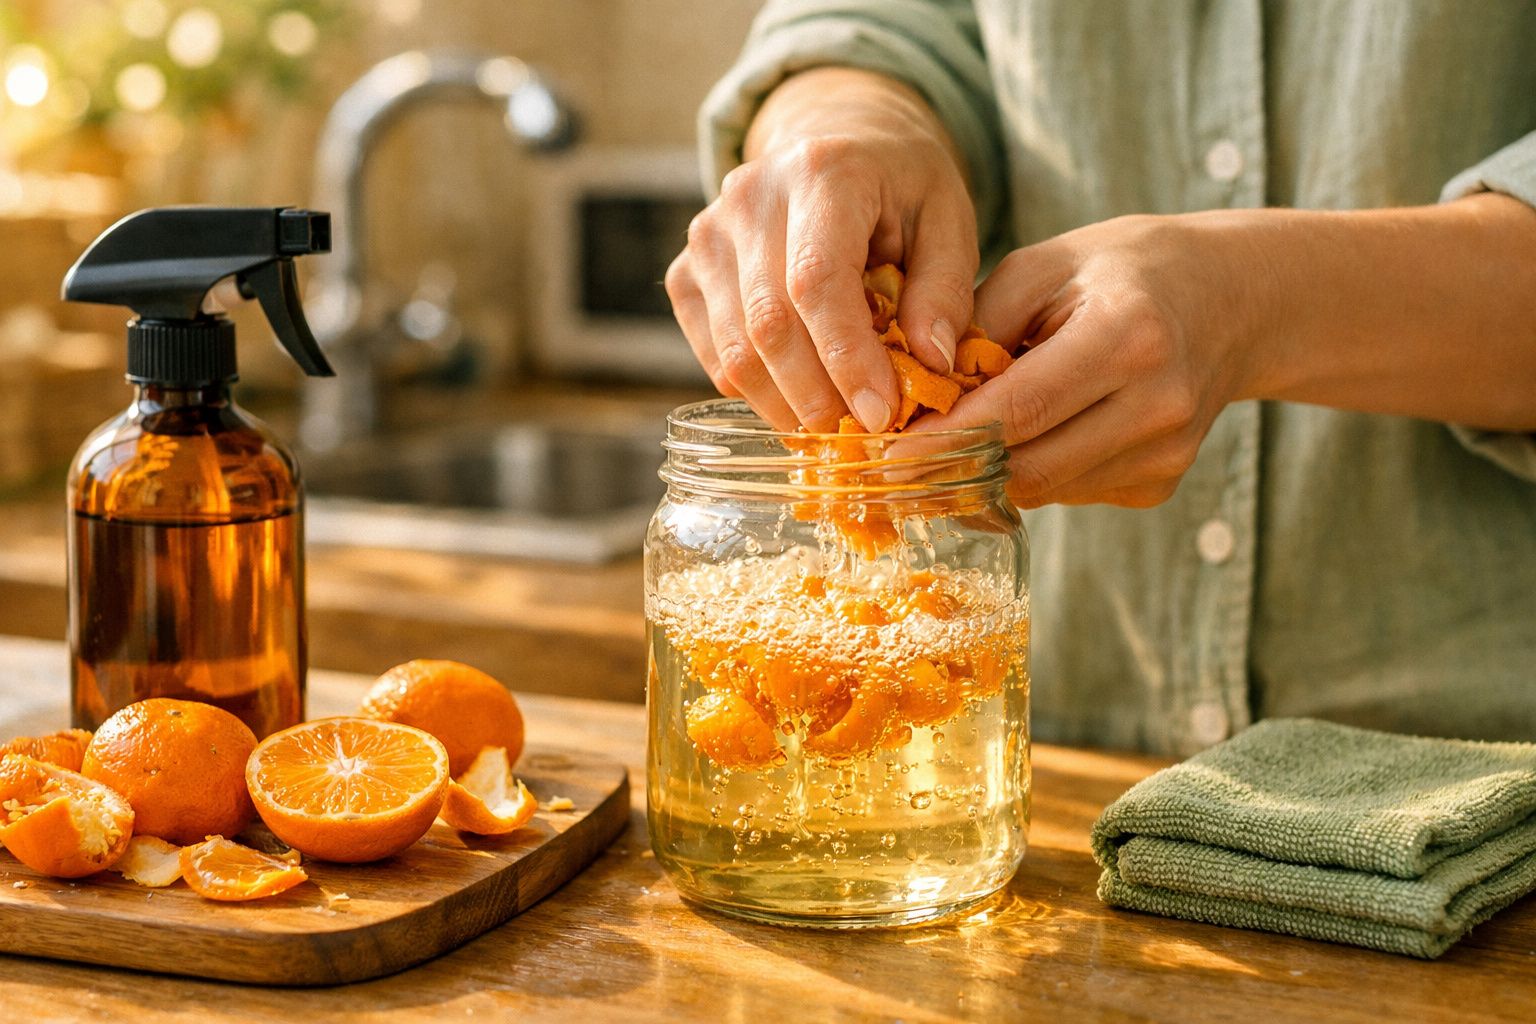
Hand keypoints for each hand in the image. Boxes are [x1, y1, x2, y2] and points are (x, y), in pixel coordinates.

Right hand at [665, 67, 978, 431]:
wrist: (831, 144)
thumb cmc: (898, 186)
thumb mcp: (948, 218)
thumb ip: (946, 289)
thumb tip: (933, 365)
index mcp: (822, 172)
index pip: (817, 281)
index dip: (846, 357)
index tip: (881, 413)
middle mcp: (749, 197)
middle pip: (769, 325)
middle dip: (818, 396)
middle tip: (861, 435)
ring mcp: (707, 236)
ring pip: (735, 350)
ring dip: (787, 405)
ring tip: (835, 426)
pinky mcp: (685, 271)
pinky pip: (714, 355)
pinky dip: (756, 392)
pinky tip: (799, 399)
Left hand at [911, 214, 1266, 508]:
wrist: (1230, 300)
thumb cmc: (1120, 271)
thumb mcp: (1041, 268)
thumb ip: (975, 328)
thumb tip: (913, 394)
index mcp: (1127, 336)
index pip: (1017, 411)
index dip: (944, 443)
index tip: (885, 460)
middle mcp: (1157, 404)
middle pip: (1026, 467)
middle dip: (953, 471)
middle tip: (895, 465)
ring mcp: (1165, 454)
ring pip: (1042, 490)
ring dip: (989, 473)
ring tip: (959, 435)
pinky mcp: (1160, 485)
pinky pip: (1068, 492)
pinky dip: (1032, 471)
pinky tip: (1034, 431)